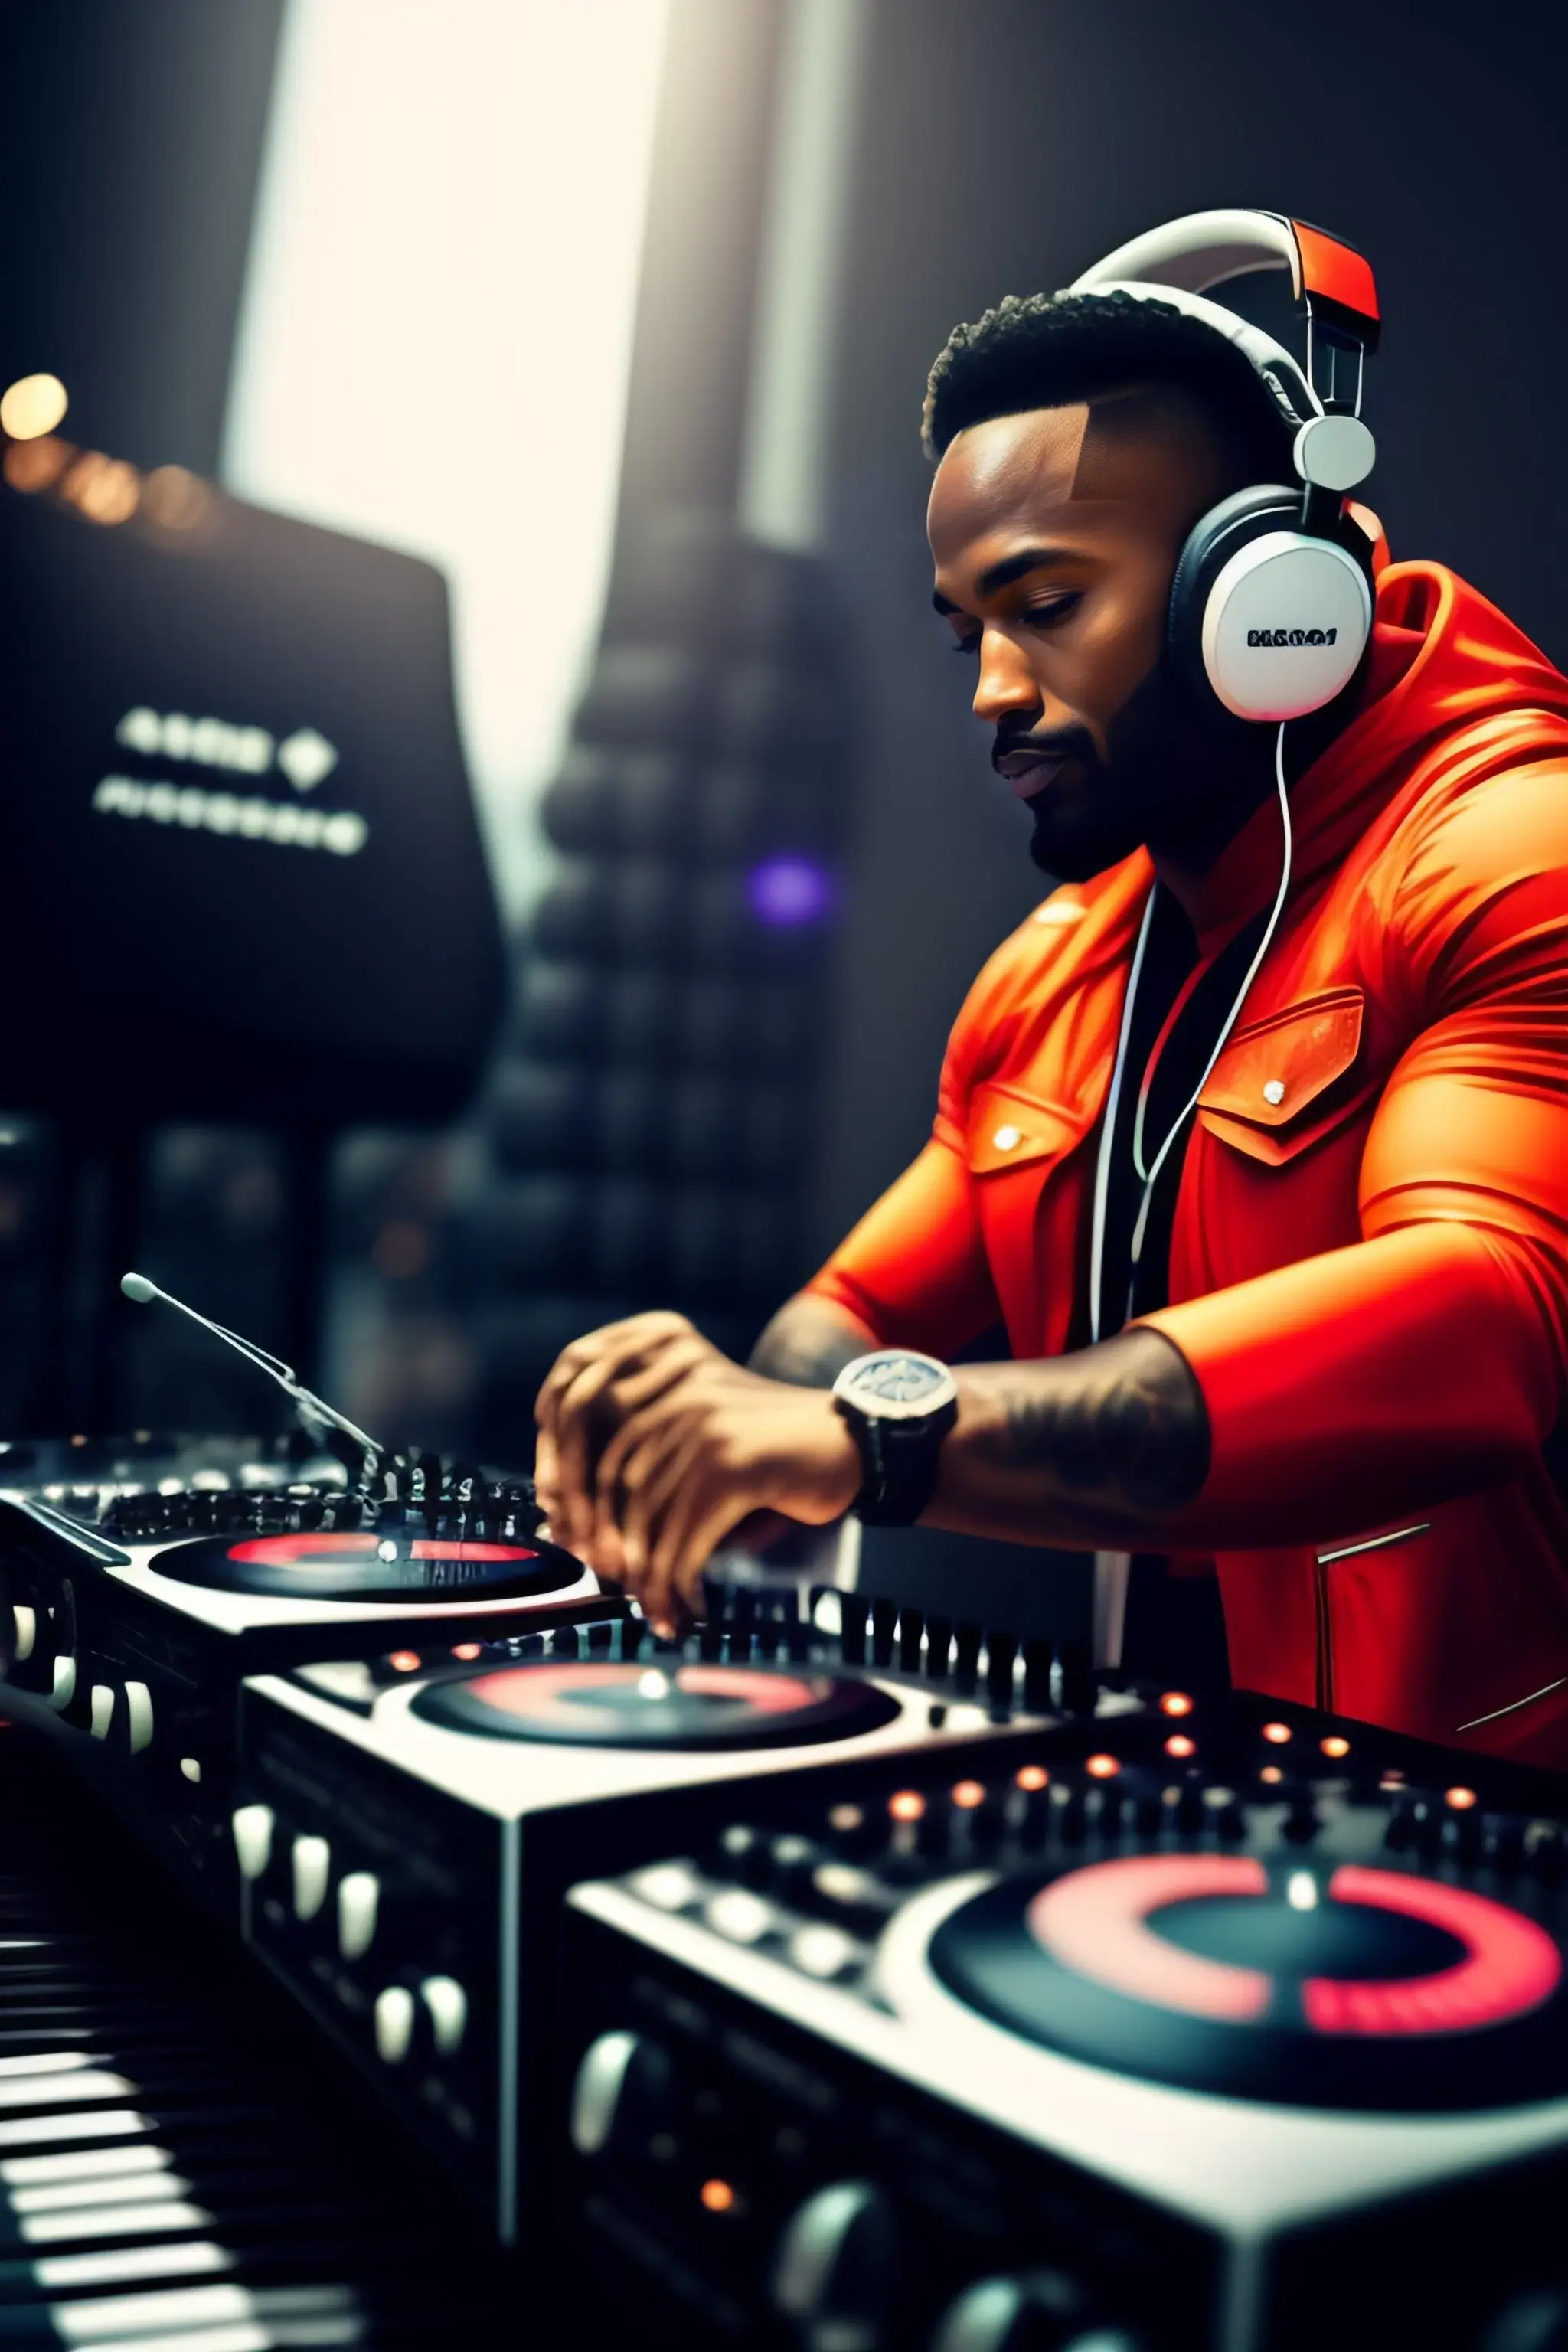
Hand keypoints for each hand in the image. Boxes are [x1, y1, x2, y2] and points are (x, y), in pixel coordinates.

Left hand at [535, 1313, 858, 1632]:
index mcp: (660, 1364)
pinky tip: (688, 1611)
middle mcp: (676, 1389)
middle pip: (613, 1484)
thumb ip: (639, 1456)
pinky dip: (678, 1587)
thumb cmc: (765, 1452)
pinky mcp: (732, 1467)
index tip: (573, 1543)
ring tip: (655, 1609)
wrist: (848, 1444)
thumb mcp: (695, 1432)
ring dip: (646, 1580)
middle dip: (606, 1545)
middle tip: (614, 1586)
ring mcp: (703, 1427)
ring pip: (646, 1521)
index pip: (592, 1434)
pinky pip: (684, 1542)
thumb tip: (559, 1521)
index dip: (574, 1494)